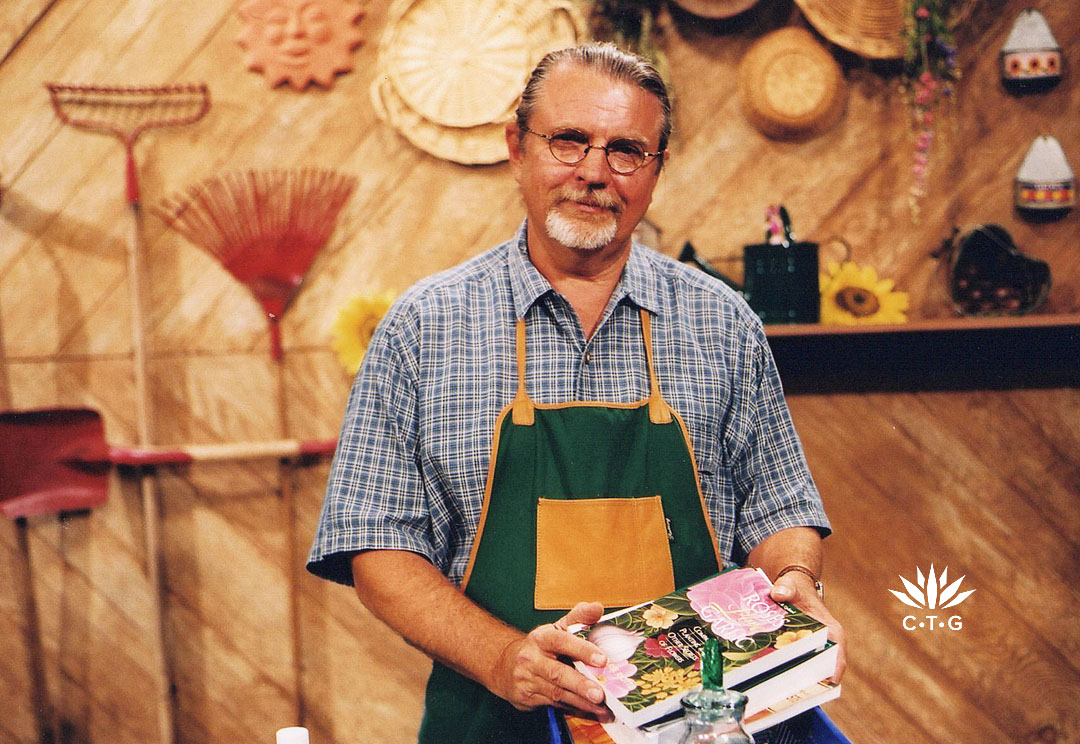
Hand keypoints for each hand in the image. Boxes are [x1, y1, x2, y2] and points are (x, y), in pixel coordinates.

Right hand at [491, 601, 613, 720]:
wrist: (504, 665)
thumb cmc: (539, 647)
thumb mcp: (555, 628)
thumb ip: (578, 618)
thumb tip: (598, 608)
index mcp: (541, 638)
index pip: (561, 641)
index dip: (582, 649)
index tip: (602, 659)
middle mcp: (531, 658)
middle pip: (558, 673)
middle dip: (580, 685)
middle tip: (600, 693)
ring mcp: (527, 680)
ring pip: (557, 693)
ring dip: (581, 702)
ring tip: (602, 708)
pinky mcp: (526, 697)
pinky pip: (554, 705)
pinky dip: (574, 709)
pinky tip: (590, 711)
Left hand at [770, 577, 846, 682]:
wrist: (793, 587)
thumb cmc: (797, 588)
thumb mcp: (791, 585)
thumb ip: (786, 588)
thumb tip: (779, 594)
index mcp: (833, 632)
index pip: (837, 657)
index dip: (830, 673)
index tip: (818, 686)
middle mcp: (828, 645)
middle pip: (821, 670)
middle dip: (806, 681)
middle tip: (787, 690)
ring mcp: (815, 650)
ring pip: (807, 671)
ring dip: (794, 679)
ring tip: (776, 689)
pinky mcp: (802, 651)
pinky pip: (796, 665)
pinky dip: (786, 672)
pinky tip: (769, 678)